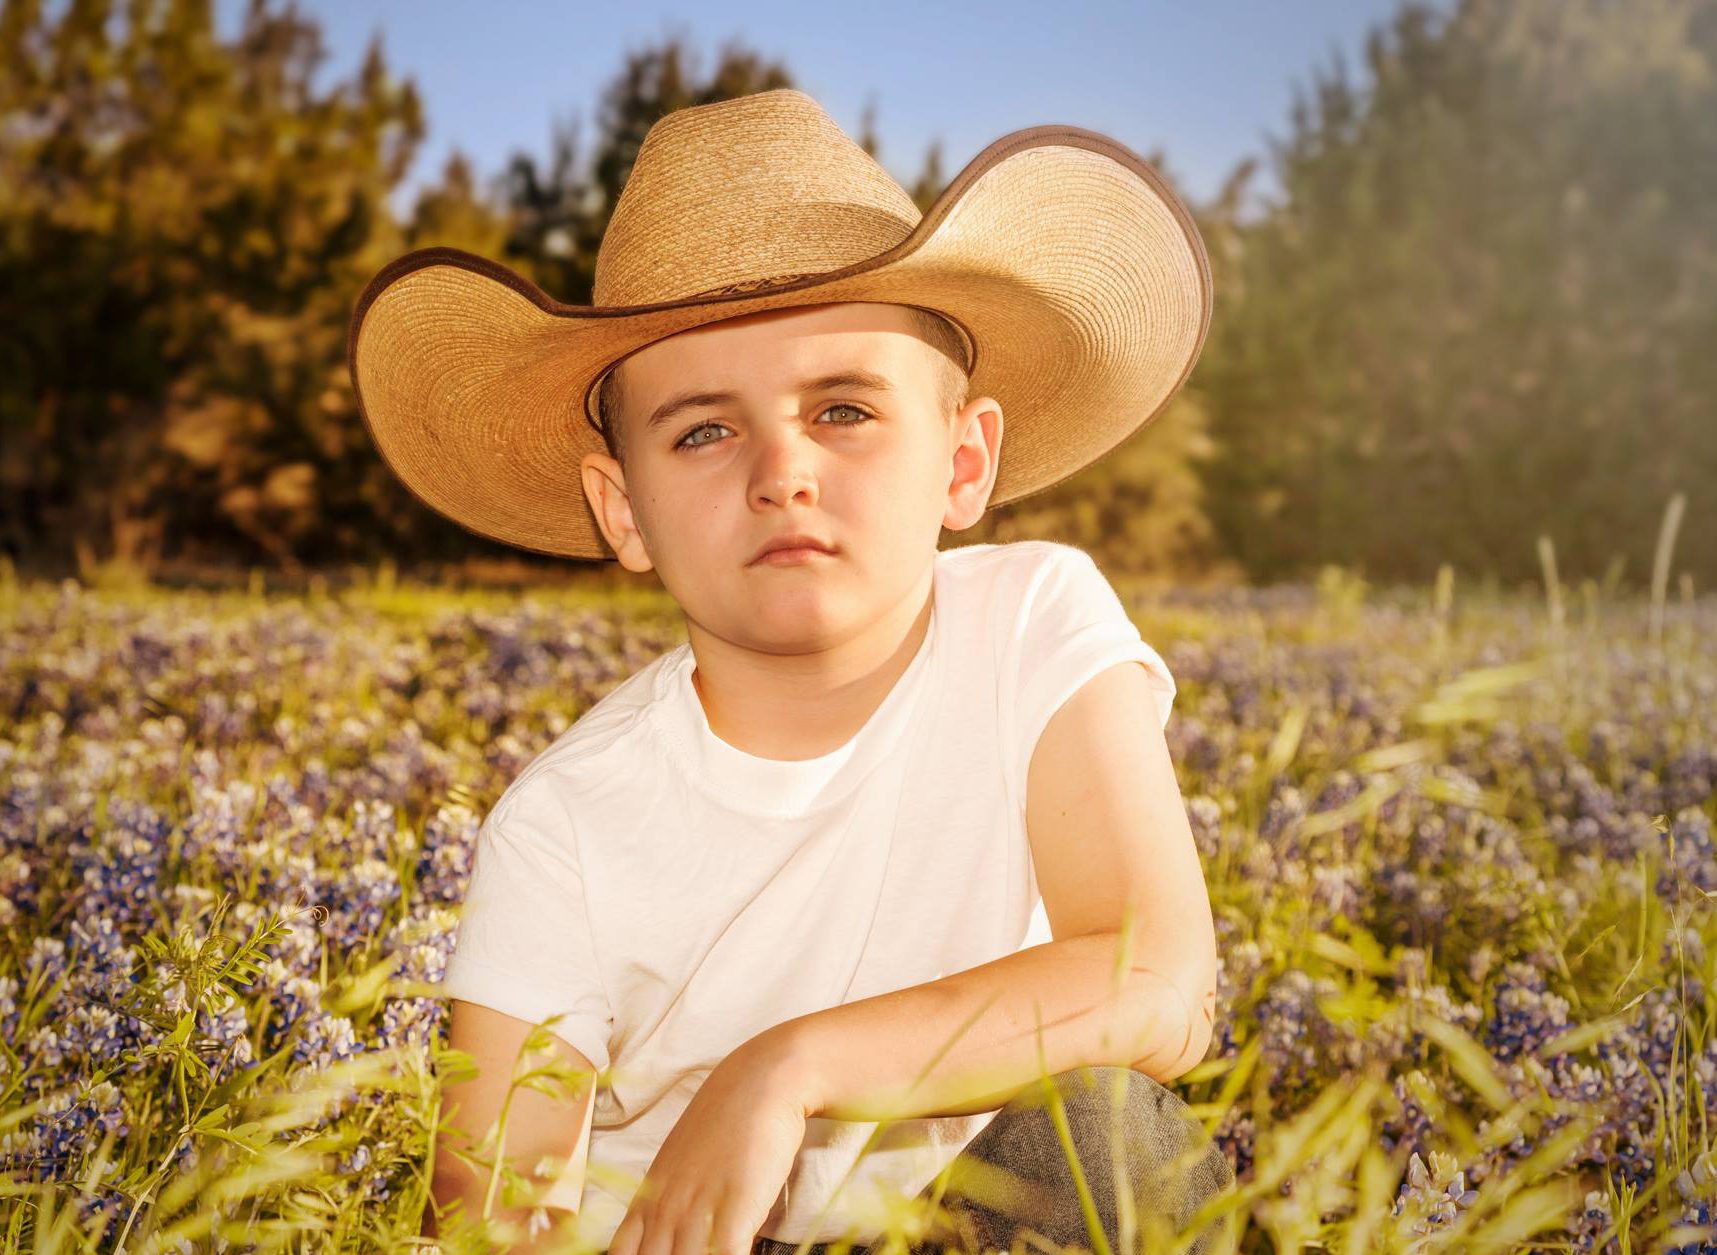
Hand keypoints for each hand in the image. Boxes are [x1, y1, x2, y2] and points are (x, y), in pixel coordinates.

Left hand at [607, 1036, 811, 1254]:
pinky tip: (740, 1254)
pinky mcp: (737, 1211)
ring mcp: (699, 1210)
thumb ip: (666, 1204)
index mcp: (648, 1200)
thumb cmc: (722, 1121)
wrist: (760, 1082)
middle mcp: (667, 1209)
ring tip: (715, 1254)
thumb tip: (667, 1238)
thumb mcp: (678, 1162)